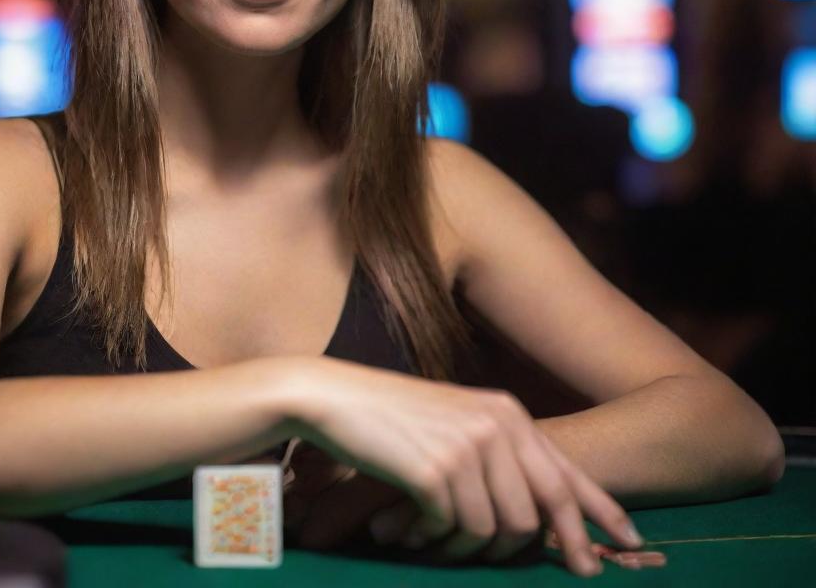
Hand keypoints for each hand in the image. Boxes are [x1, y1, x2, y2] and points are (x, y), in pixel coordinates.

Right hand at [293, 358, 645, 577]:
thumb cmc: (395, 415)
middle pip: (539, 512)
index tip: (631, 544)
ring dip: (468, 548)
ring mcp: (467, 448)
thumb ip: (502, 457)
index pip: (566, 472)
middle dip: (544, 548)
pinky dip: (434, 539)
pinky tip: (407, 528)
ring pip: (496, 530)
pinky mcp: (435, 472)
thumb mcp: (459, 423)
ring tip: (437, 539)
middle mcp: (496, 426)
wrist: (337, 398)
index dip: (601, 512)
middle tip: (558, 571)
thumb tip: (539, 516)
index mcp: (507, 412)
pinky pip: (454, 531)